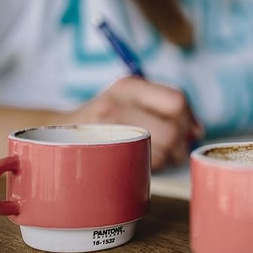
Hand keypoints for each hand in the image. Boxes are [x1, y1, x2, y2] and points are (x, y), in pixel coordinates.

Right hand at [61, 77, 202, 169]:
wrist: (55, 134)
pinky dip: (153, 166)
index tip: (191, 130)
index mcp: (129, 86)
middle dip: (181, 144)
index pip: (176, 101)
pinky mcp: (104, 154)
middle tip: (175, 149)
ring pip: (161, 150)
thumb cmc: (104, 117)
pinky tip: (142, 160)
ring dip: (168, 158)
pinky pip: (145, 165)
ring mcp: (107, 130)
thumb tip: (198, 131)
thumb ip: (165, 105)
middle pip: (172, 129)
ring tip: (156, 154)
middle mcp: (117, 105)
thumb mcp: (129, 98)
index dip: (190, 118)